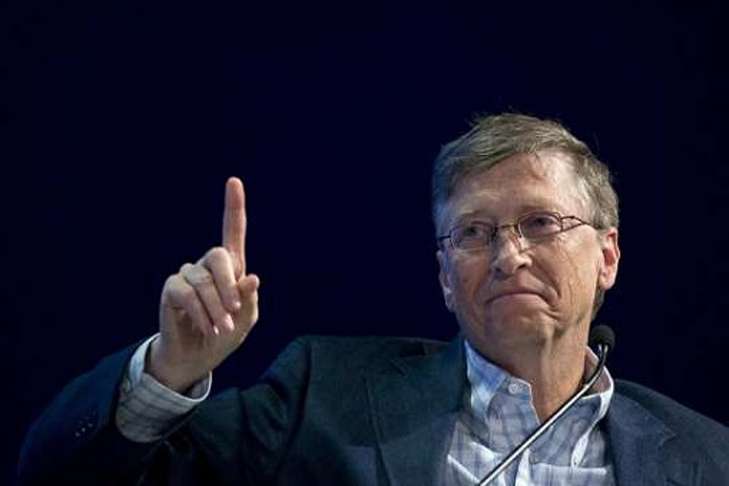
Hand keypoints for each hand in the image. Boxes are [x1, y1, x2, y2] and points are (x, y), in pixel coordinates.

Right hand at [148, 177, 259, 391]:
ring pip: (203, 281)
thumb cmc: (225, 334)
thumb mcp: (246, 319)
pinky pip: (186, 293)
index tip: (234, 181)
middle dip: (229, 286)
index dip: (234, 207)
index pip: (232, 231)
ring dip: (216, 309)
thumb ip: (249, 299)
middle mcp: (207, 266)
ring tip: (220, 329)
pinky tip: (206, 328)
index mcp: (231, 268)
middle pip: (218, 255)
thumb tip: (251, 278)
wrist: (198, 357)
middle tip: (234, 312)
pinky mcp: (171, 289)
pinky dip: (200, 313)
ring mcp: (188, 275)